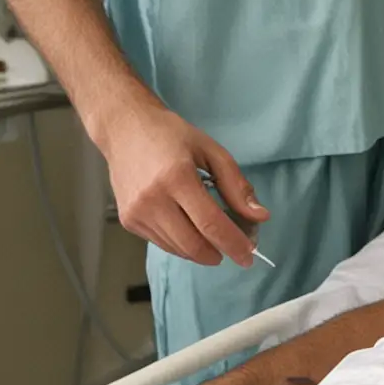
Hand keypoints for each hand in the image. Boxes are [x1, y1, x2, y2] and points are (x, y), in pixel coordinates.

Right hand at [101, 96, 268, 265]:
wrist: (123, 129)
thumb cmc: (170, 135)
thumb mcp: (211, 151)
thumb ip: (236, 185)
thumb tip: (260, 216)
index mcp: (177, 178)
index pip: (210, 223)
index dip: (233, 244)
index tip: (249, 255)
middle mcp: (153, 200)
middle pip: (193, 244)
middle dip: (219, 253)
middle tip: (235, 249)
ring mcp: (137, 213)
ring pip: (177, 249)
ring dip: (201, 251)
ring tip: (215, 238)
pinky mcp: (128, 221)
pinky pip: (162, 243)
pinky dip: (182, 243)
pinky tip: (191, 230)